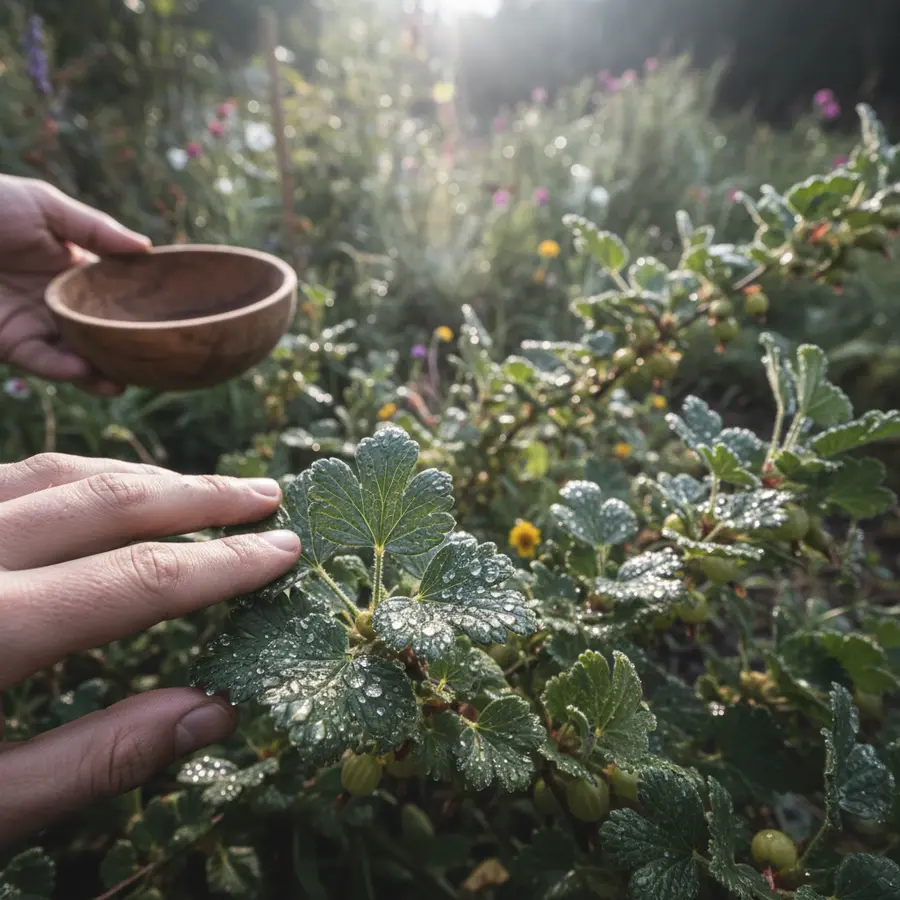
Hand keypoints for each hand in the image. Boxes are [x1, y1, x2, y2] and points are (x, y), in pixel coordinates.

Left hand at [0, 175, 151, 394]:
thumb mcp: (44, 206)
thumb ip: (96, 229)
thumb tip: (148, 249)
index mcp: (70, 268)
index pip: (115, 294)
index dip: (142, 307)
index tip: (173, 318)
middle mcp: (56, 300)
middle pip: (102, 331)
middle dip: (128, 348)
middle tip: (158, 361)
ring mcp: (34, 323)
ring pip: (77, 354)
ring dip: (102, 371)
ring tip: (126, 381)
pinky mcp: (9, 342)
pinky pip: (43, 361)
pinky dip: (65, 369)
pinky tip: (86, 372)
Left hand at [0, 454, 300, 844]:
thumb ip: (95, 758)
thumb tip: (216, 711)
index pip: (139, 580)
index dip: (225, 565)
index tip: (286, 552)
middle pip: (108, 501)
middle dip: (201, 497)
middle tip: (269, 497)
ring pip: (57, 474)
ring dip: (145, 477)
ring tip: (209, 488)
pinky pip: (6, 477)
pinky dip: (74, 477)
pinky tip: (108, 488)